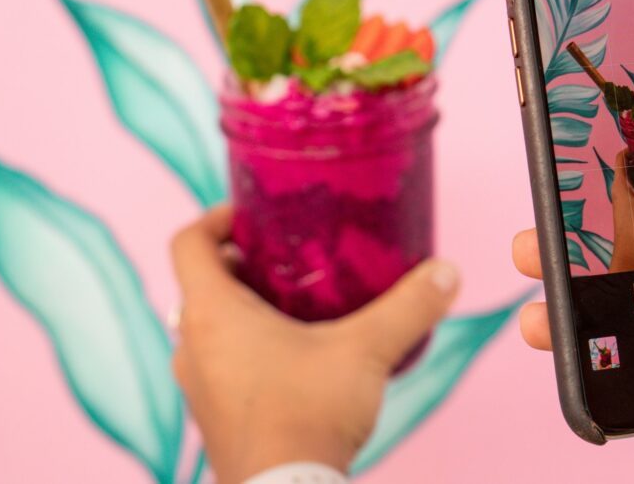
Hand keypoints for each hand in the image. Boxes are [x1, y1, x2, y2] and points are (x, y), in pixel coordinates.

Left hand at [170, 206, 458, 483]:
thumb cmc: (308, 415)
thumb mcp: (366, 351)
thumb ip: (408, 307)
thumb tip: (446, 272)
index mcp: (211, 313)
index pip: (188, 242)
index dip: (215, 218)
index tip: (251, 216)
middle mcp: (191, 345)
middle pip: (201, 283)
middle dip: (242, 265)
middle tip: (288, 261)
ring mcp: (197, 385)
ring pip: (209, 327)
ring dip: (243, 310)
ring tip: (296, 307)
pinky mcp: (212, 417)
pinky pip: (219, 364)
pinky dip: (245, 349)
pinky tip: (295, 360)